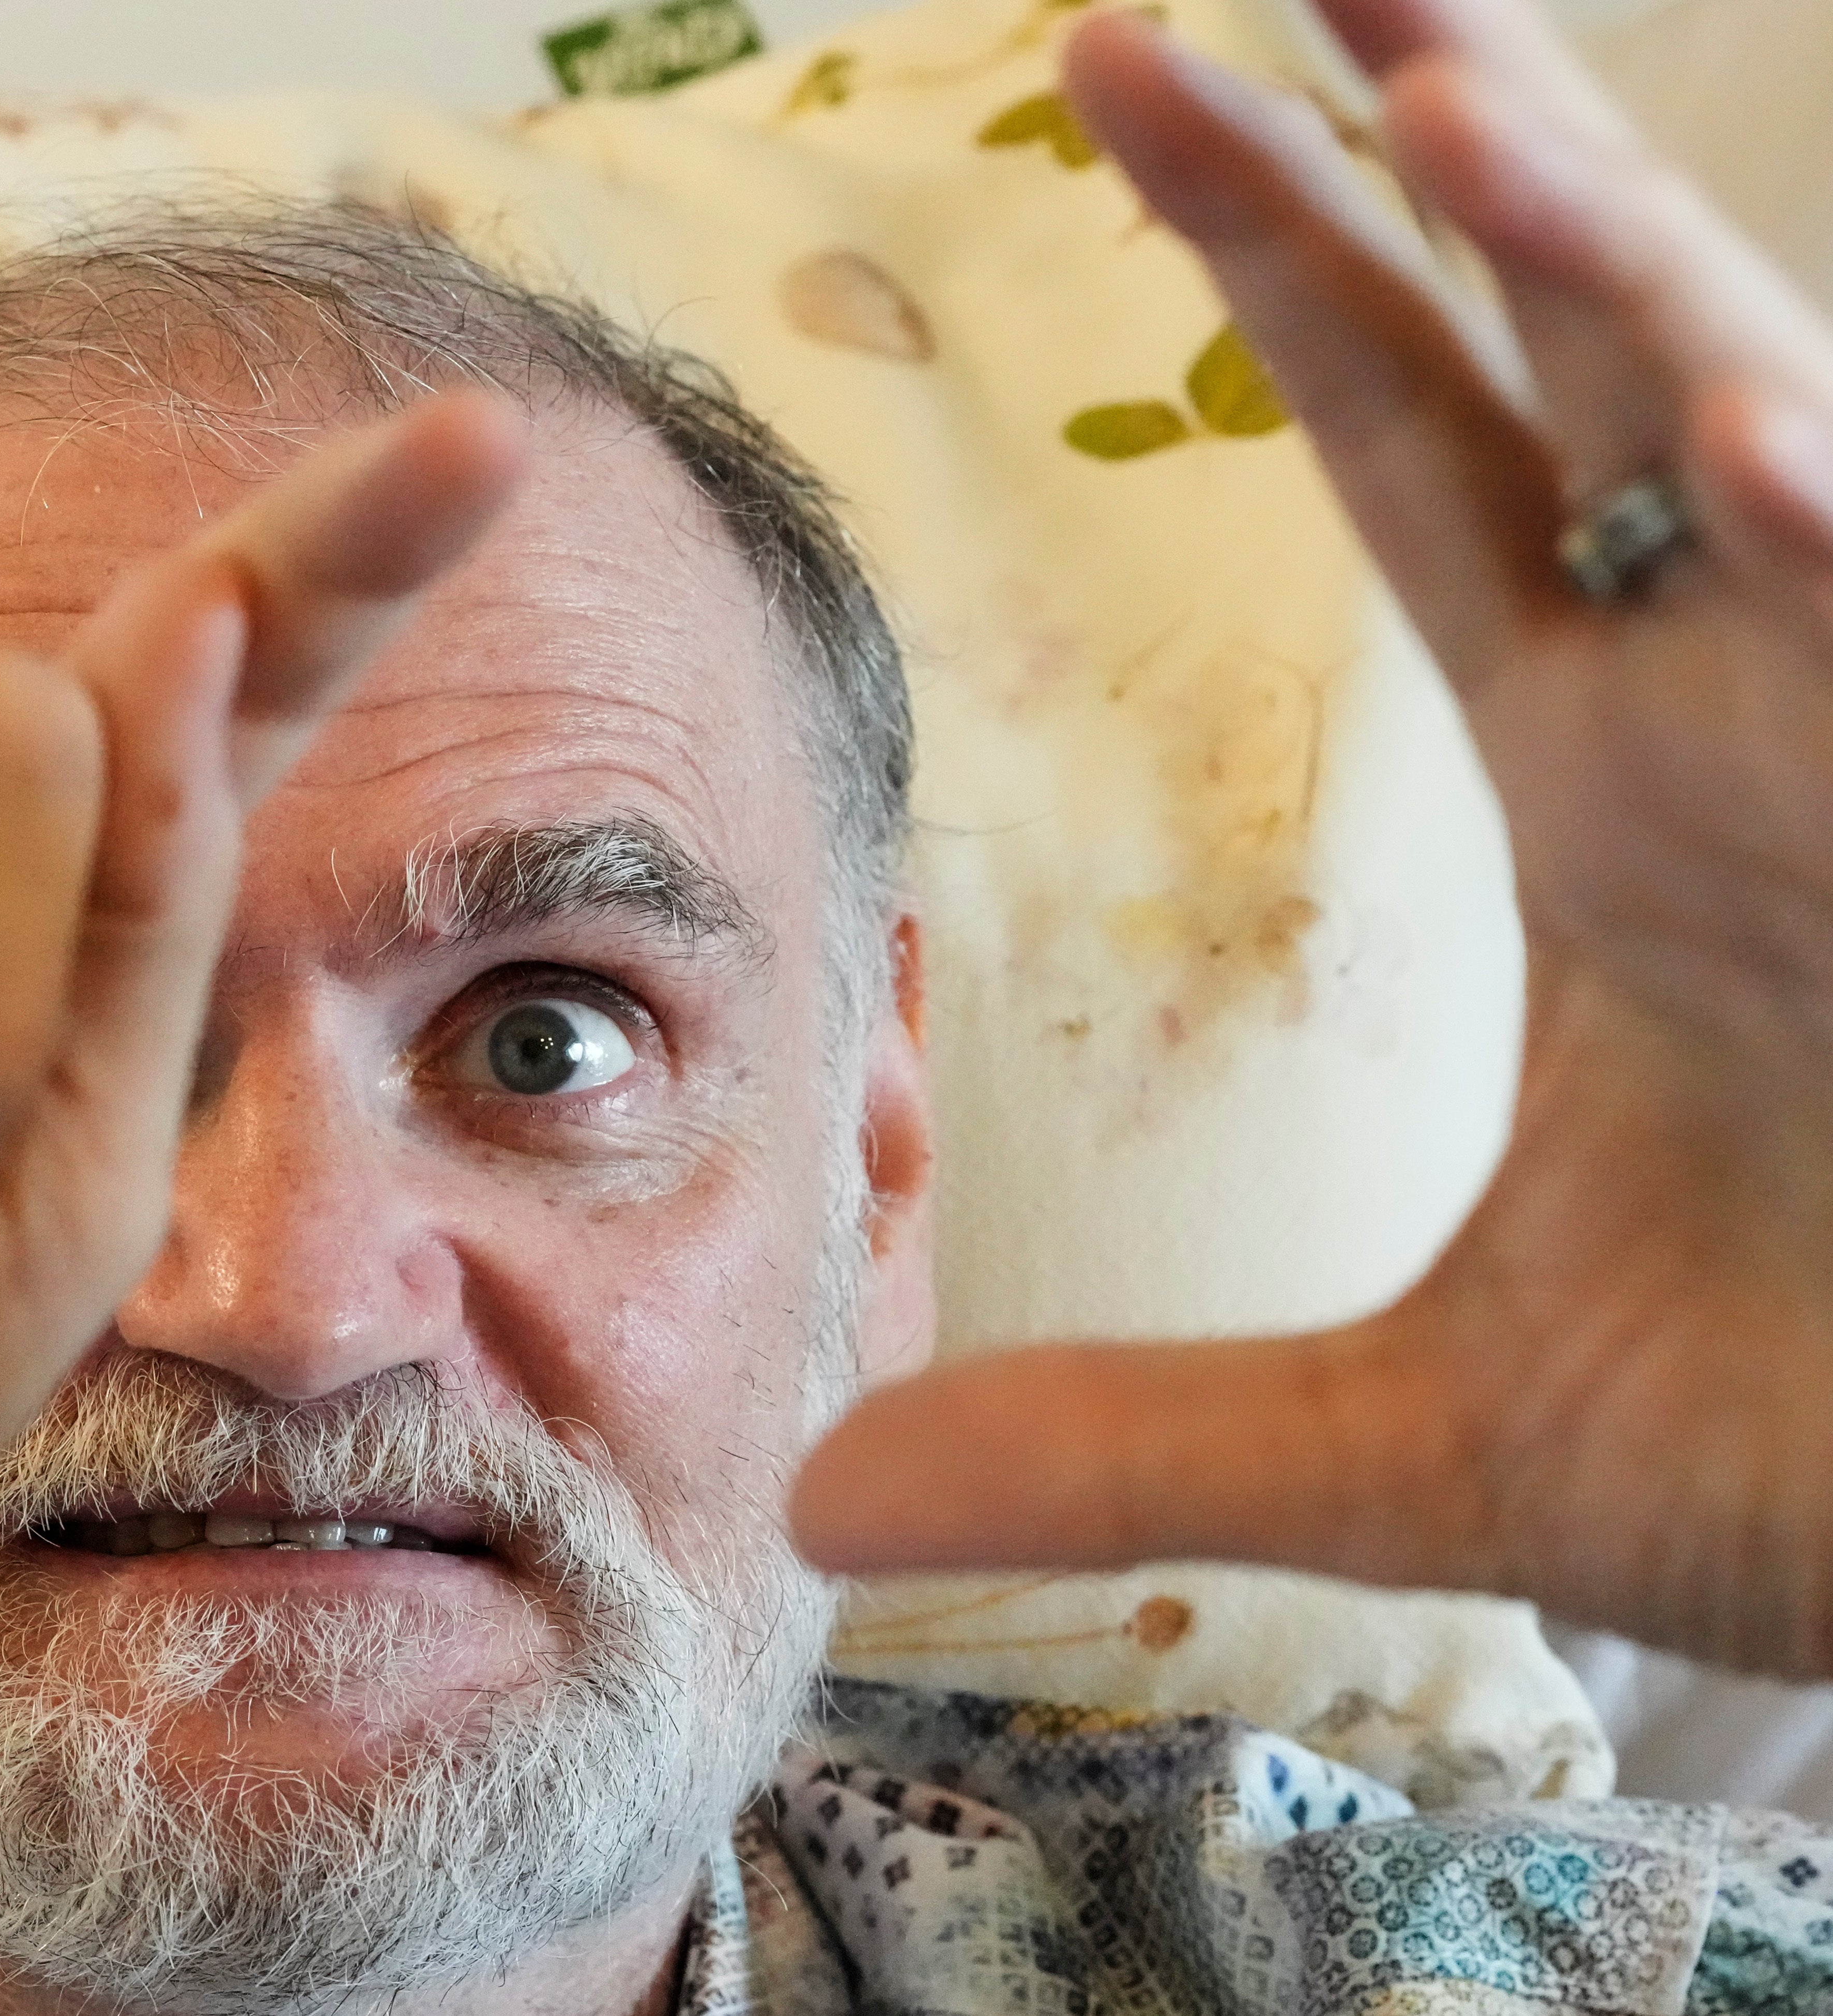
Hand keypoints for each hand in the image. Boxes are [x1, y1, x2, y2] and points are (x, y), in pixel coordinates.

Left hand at [790, 0, 1832, 1679]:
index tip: (1122, 70)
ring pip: (1778, 420)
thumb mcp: (1437, 1445)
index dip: (1286, 251)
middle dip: (1464, 140)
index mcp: (1625, 780)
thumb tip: (826, 1498)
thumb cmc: (1821, 1456)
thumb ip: (1138, 1438)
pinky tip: (1759, 449)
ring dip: (1630, 273)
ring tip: (1453, 100)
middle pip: (1583, 354)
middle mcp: (1763, 711)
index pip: (1419, 444)